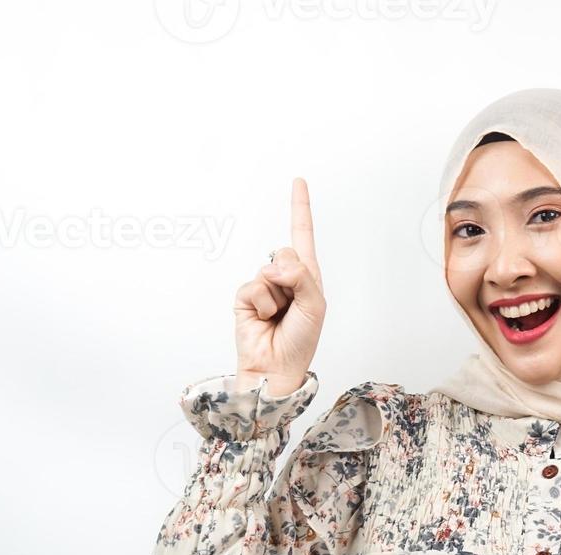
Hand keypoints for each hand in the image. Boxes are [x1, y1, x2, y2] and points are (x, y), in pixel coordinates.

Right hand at [233, 177, 325, 395]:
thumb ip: (301, 276)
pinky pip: (253, 286)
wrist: (276, 368)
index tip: (298, 181)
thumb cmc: (300, 341)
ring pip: (268, 271)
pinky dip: (261, 304)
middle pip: (286, 253)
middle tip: (292, 307)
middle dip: (291, 278)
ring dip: (277, 296)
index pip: (302, 235)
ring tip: (279, 317)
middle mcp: (286, 278)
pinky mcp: (245, 297)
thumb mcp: (314, 306)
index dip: (300, 208)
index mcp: (307, 277)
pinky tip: (264, 320)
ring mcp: (264, 287)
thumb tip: (277, 263)